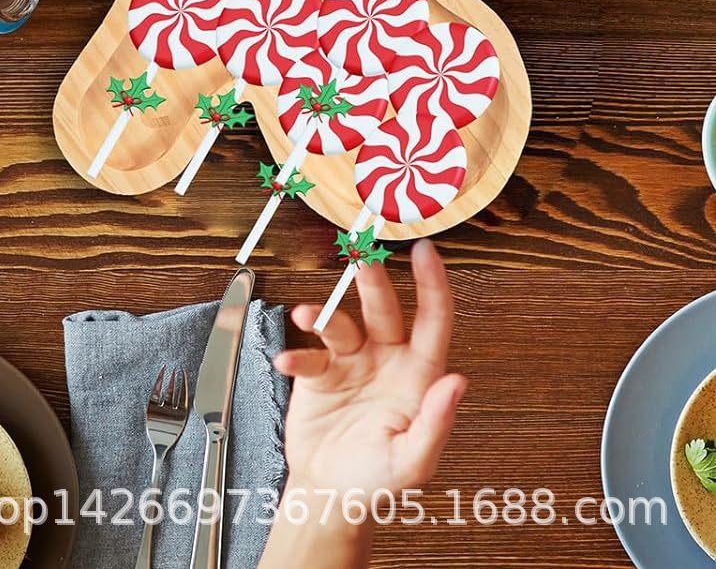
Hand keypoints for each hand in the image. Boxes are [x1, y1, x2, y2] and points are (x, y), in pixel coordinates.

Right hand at [275, 240, 466, 498]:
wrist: (329, 492)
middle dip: (372, 280)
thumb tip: (458, 381)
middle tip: (362, 254)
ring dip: (323, 314)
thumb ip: (435, 423)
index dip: (432, 285)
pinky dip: (295, 356)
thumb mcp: (413, 461)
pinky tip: (288, 364)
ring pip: (340, 323)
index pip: (432, 322)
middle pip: (382, 309)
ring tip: (308, 315)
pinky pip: (307, 354)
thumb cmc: (377, 478)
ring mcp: (349, 363)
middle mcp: (385, 360)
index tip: (426, 252)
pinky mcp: (318, 373)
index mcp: (417, 376)